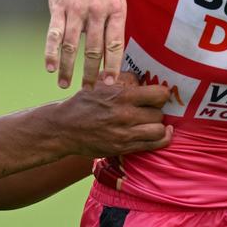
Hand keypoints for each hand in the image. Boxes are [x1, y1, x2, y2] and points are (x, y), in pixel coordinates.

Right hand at [44, 0, 126, 88]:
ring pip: (71, 46)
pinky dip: (50, 53)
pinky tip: (49, 67)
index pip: (116, 44)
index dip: (113, 66)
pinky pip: (54, 34)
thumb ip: (113, 18)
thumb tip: (110, 46)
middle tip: (89, 90)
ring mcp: (76, 9)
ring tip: (65, 84)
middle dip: (91, 74)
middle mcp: (97, 10)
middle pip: (94, 50)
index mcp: (116, 7)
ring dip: (68, 68)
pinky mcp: (58, 7)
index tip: (110, 83)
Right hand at [52, 72, 172, 157]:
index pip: (159, 95)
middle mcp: (125, 115)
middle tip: (149, 109)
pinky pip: (153, 145)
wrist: (65, 127)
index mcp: (122, 95)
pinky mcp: (123, 147)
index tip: (157, 95)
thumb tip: (145, 80)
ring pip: (159, 130)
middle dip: (156, 109)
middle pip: (159, 113)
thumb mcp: (102, 81)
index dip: (161, 94)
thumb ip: (125, 78)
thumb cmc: (85, 101)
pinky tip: (161, 133)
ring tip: (152, 121)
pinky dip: (161, 139)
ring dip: (158, 125)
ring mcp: (125, 134)